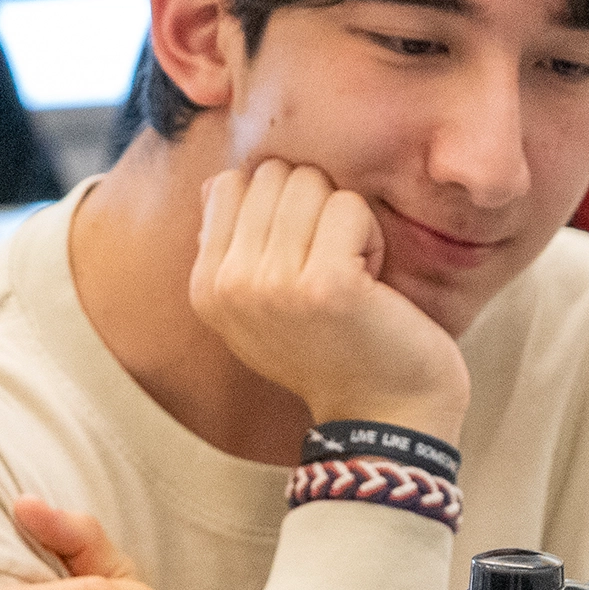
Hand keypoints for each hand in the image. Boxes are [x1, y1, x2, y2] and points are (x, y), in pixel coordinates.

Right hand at [191, 160, 469, 439]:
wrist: (383, 415)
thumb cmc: (333, 348)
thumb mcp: (260, 303)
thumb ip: (232, 243)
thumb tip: (220, 179)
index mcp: (206, 287)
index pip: (230, 183)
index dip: (279, 205)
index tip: (300, 258)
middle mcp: (228, 286)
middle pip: (273, 174)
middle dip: (313, 207)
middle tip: (330, 265)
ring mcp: (273, 285)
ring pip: (310, 183)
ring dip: (344, 221)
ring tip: (350, 275)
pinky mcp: (324, 284)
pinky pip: (349, 206)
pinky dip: (370, 236)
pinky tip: (371, 283)